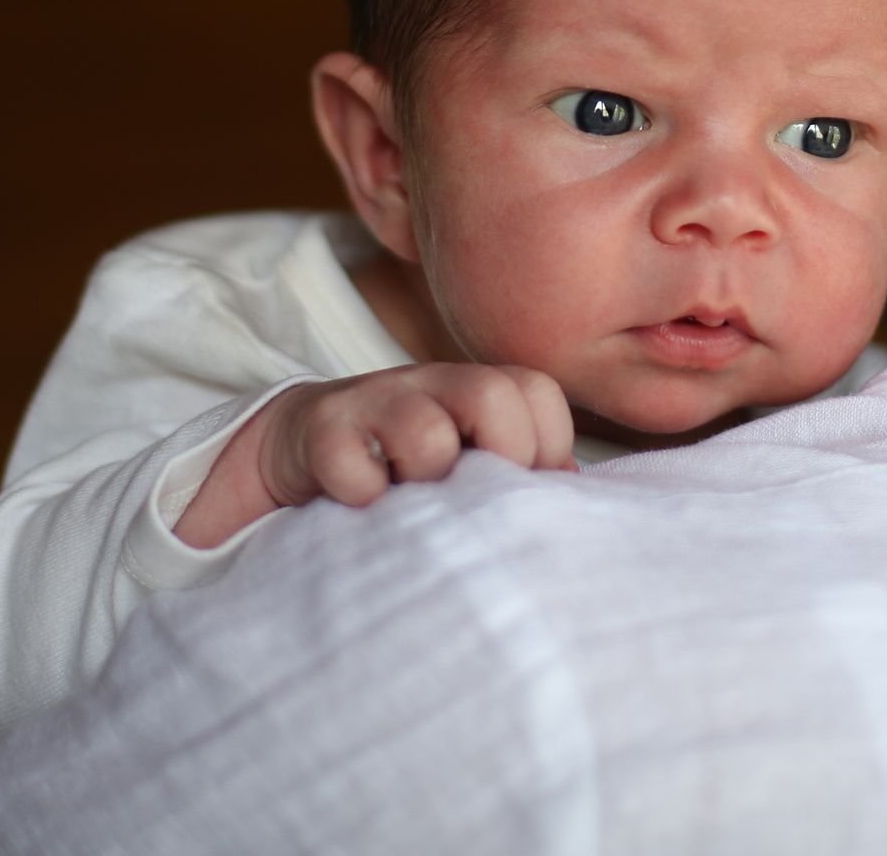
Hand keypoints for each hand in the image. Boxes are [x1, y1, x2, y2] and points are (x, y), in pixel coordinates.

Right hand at [174, 364, 574, 547]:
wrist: (305, 442)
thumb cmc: (410, 461)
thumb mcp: (470, 453)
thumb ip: (524, 464)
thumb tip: (581, 495)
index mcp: (477, 387)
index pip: (539, 393)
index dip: (547, 447)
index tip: (525, 486)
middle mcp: (430, 383)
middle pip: (493, 396)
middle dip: (498, 454)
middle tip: (471, 491)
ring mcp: (374, 400)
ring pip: (426, 434)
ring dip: (425, 479)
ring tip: (410, 498)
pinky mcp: (320, 430)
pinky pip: (352, 464)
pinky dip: (361, 493)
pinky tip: (359, 502)